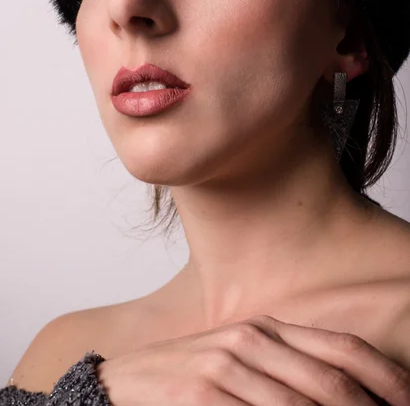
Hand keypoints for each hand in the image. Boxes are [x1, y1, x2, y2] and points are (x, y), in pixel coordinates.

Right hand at [95, 314, 409, 405]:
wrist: (130, 381)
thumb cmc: (194, 373)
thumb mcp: (244, 360)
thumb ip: (288, 371)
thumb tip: (342, 394)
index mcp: (268, 328)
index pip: (341, 348)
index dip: (384, 376)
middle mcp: (252, 340)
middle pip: (330, 381)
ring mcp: (226, 365)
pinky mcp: (202, 393)